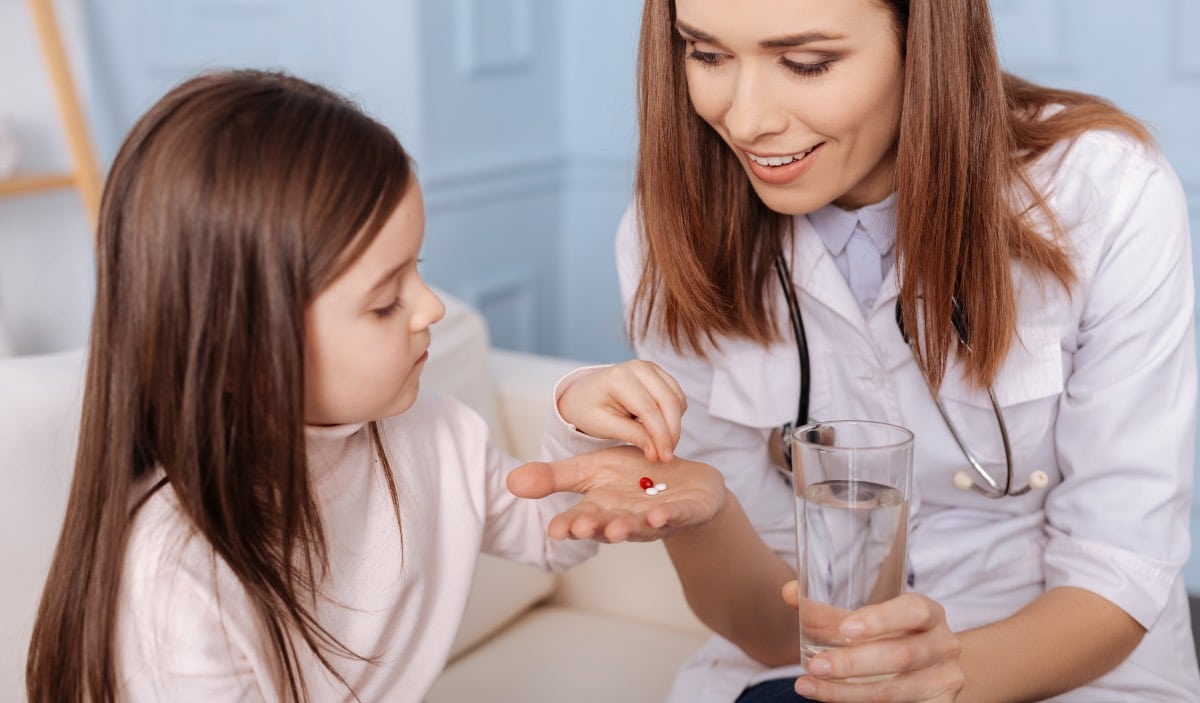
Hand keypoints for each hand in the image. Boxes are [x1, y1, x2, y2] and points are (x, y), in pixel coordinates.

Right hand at [507, 445, 724, 542]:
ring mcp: (657, 519)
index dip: (569, 525)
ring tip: (618, 526)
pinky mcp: (687, 512)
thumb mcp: (590, 470)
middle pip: (608, 526)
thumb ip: (554, 477)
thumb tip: (510, 481)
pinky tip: (660, 514)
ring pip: (641, 526)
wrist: (686, 482)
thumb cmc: (633, 478)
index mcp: (602, 509)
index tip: (555, 529)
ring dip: (629, 527)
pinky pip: (678, 516)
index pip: (581, 520)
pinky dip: (670, 516)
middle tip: (581, 527)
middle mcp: (626, 520)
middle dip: (595, 528)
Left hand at [557, 361, 685, 461]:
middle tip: (667, 456)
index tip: (663, 458)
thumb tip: (657, 453)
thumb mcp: (604, 426)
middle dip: (672, 432)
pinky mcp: (659, 374)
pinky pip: (677, 396)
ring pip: (677, 399)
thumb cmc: (589, 410)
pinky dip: (674, 415)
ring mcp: (651, 368)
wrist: (583, 393)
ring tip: (658, 443)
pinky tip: (658, 427)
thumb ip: (632, 436)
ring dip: (674, 424)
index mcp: (619, 378)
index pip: (649, 410)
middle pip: (669, 401)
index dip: (660, 436)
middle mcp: (639, 368)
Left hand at [782, 581, 964, 701]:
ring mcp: (946, 679)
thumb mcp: (868, 625)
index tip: (845, 629)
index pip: (913, 610)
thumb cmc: (894, 639)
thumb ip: (830, 613)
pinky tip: (832, 702)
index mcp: (929, 614)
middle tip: (815, 665)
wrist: (932, 673)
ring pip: (893, 689)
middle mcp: (943, 644)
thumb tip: (789, 592)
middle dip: (852, 663)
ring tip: (809, 685)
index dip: (880, 619)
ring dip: (845, 691)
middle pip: (900, 655)